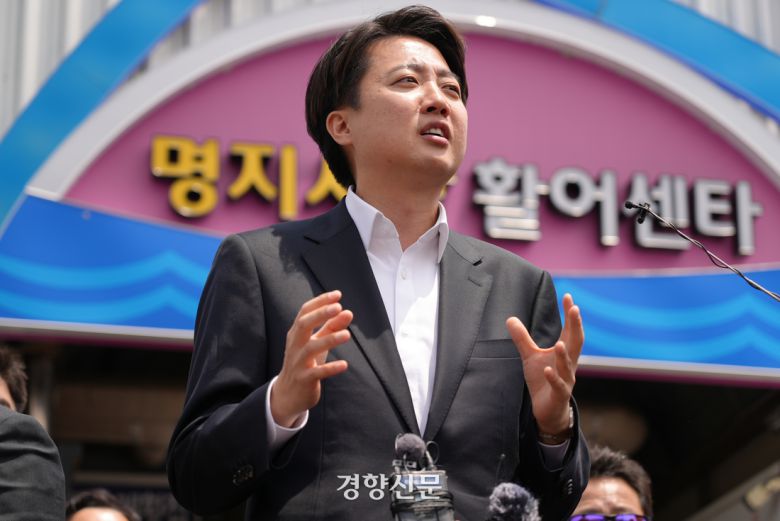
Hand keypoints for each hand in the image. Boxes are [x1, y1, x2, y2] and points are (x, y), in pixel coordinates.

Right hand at [271, 290, 352, 426]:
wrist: (289, 394)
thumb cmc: (306, 362)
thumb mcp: (318, 343)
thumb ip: (331, 328)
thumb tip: (348, 312)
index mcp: (296, 334)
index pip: (305, 312)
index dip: (320, 302)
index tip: (337, 295)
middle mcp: (295, 345)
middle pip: (303, 325)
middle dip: (320, 315)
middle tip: (338, 307)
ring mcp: (298, 362)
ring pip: (311, 348)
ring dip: (329, 340)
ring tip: (347, 335)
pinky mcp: (304, 379)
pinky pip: (317, 372)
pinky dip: (330, 368)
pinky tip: (344, 365)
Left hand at [506, 293, 582, 436]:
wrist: (547, 409)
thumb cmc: (543, 380)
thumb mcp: (530, 356)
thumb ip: (523, 338)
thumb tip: (510, 318)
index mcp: (565, 353)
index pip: (570, 330)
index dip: (570, 315)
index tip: (569, 297)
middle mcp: (569, 364)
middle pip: (576, 343)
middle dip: (576, 326)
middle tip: (575, 309)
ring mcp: (566, 380)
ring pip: (568, 366)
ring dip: (564, 355)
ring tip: (559, 343)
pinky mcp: (559, 395)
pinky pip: (559, 386)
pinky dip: (554, 378)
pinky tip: (548, 370)